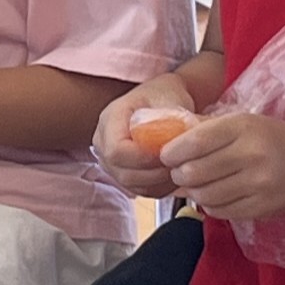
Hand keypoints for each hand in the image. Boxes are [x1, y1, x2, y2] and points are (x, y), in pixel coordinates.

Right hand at [94, 79, 194, 196]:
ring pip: (130, 184)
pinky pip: (139, 189)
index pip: (117, 151)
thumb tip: (182, 141)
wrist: (161, 98)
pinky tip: (174, 173)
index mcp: (110, 119)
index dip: (144, 159)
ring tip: (180, 167)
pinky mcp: (121, 172)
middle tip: (181, 164)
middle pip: (122, 173)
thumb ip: (172, 117)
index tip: (170, 154)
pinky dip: (160, 187)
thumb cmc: (166, 94)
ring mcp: (109, 160)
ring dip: (159, 182)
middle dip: (155, 173)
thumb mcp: (171, 96)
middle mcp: (102, 141)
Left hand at [158, 112, 284, 221]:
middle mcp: (252, 154)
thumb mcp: (244, 124)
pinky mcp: (262, 207)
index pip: (193, 143)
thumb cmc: (272, 139)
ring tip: (200, 183)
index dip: (171, 153)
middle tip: (181, 172)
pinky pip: (218, 211)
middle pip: (192, 172)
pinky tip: (217, 194)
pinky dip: (210, 204)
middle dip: (179, 174)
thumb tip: (164, 147)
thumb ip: (207, 132)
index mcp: (244, 127)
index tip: (167, 156)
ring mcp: (259, 184)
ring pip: (203, 195)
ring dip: (193, 191)